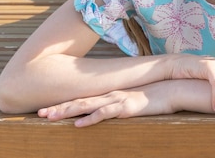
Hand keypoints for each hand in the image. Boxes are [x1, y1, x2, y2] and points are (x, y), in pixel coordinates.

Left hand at [38, 82, 174, 126]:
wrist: (175, 90)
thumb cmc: (158, 97)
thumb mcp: (138, 102)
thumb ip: (125, 105)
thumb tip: (118, 111)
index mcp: (112, 94)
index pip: (85, 98)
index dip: (66, 104)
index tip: (49, 108)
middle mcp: (111, 95)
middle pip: (79, 101)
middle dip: (58, 107)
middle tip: (39, 113)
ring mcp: (118, 100)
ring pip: (86, 106)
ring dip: (66, 111)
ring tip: (49, 117)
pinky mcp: (127, 107)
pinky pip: (105, 114)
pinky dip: (90, 119)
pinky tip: (77, 124)